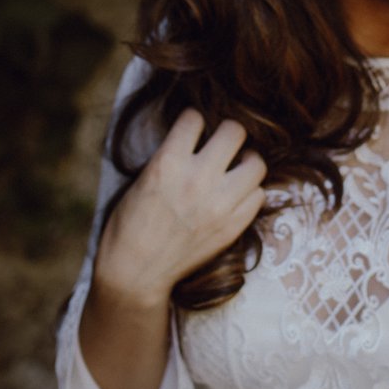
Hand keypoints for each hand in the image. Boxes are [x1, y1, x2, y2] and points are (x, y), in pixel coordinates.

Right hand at [91, 107, 267, 308]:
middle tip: (220, 144)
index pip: (194, 118)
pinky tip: (234, 195)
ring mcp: (220, 204)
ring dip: (245, 162)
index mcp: (167, 162)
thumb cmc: (130, 223)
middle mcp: (198, 179)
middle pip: (235, 131)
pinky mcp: (234, 226)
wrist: (137, 270)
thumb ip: (171, 155)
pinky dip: (249, 192)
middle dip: (227, 133)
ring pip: (256, 163)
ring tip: (233, 169)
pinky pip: (259, 195)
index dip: (192, 121)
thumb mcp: (143, 178)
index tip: (192, 129)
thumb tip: (197, 137)